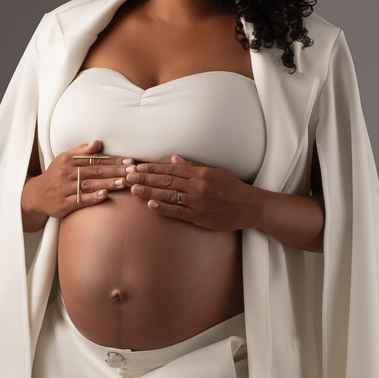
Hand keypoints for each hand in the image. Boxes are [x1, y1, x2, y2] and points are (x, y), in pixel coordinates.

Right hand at [22, 141, 133, 226]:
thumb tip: (98, 142)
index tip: (129, 161)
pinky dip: (93, 198)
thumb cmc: (56, 175)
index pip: (95, 159)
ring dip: (108, 183)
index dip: (113, 160)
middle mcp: (65, 173)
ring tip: (124, 182)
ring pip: (89, 185)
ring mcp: (64, 189)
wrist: (36, 195)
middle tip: (132, 171)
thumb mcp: (64, 159)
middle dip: (115, 171)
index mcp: (68, 160)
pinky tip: (105, 195)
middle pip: (94, 171)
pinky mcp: (63, 204)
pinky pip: (80, 200)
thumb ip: (81, 151)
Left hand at [126, 155, 259, 231]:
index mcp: (201, 173)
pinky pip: (179, 212)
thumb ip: (193, 166)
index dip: (152, 168)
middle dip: (145, 178)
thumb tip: (173, 159)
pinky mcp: (200, 217)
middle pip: (167, 181)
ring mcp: (199, 202)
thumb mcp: (215, 172)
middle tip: (128, 176)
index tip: (137, 167)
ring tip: (133, 189)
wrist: (250, 206)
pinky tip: (150, 206)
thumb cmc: (232, 188)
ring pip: (170, 196)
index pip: (171, 169)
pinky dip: (164, 209)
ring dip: (150, 192)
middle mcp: (198, 186)